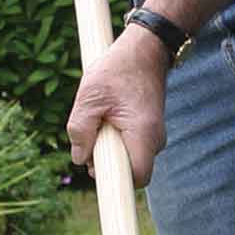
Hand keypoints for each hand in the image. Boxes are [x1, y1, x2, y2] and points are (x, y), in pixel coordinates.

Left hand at [67, 28, 169, 186]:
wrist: (144, 51)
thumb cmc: (118, 70)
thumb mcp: (90, 96)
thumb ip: (80, 129)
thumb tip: (79, 158)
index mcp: (143, 134)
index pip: (136, 177)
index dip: (117, 183)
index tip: (99, 174)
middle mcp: (154, 140)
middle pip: (129, 171)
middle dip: (106, 163)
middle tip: (91, 137)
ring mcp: (153, 137)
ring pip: (128, 159)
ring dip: (109, 149)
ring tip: (100, 120)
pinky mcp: (147, 133)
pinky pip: (129, 147)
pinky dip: (115, 140)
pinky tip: (107, 119)